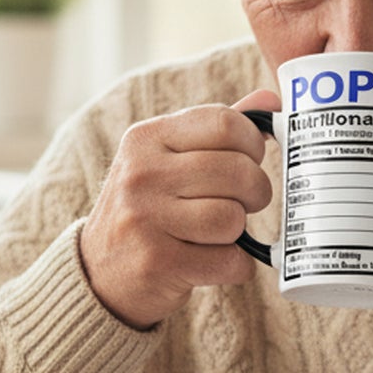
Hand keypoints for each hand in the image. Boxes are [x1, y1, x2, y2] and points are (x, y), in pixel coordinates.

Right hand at [80, 90, 278, 329]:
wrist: (100, 273)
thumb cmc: (151, 208)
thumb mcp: (169, 158)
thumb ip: (218, 129)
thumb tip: (272, 99)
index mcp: (146, 137)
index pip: (226, 123)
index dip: (253, 144)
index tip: (248, 160)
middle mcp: (141, 173)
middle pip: (239, 171)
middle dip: (255, 192)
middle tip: (243, 202)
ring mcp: (145, 218)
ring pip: (234, 218)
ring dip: (239, 232)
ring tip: (218, 233)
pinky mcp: (158, 263)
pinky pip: (230, 260)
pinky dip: (234, 266)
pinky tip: (211, 262)